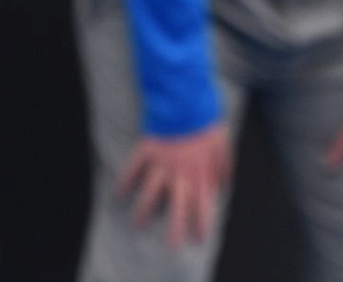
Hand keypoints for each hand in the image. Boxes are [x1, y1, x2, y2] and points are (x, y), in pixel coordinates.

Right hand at [118, 121, 232, 246]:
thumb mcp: (223, 141)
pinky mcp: (147, 149)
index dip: (203, 221)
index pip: (204, 201)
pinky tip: (118, 194)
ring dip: (144, 210)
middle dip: (176, 226)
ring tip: (136, 224)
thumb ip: (224, 165)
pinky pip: (133, 169)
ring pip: (152, 192)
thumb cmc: (207, 118)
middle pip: (179, 204)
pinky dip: (124, 181)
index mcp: (202, 168)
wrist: (186, 97)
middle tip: (172, 245)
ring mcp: (162, 161)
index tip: (200, 238)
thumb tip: (223, 185)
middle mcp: (181, 170)